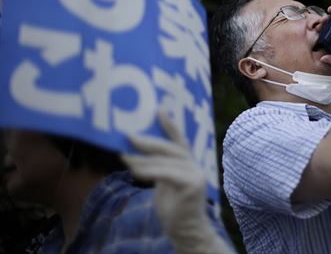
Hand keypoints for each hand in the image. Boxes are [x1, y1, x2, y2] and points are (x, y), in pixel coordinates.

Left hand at [121, 111, 232, 253]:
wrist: (186, 231)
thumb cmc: (173, 208)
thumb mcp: (163, 183)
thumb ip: (159, 168)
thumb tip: (135, 156)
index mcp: (188, 163)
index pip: (180, 139)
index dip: (170, 124)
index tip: (159, 108)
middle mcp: (195, 165)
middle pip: (171, 147)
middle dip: (149, 140)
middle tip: (129, 136)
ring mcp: (196, 174)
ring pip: (167, 160)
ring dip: (143, 158)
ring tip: (125, 156)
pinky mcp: (193, 185)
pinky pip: (167, 174)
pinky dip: (149, 171)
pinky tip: (135, 170)